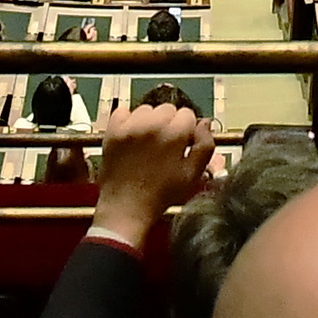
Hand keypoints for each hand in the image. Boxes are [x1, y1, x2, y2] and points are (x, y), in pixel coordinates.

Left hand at [88, 96, 214, 248]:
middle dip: (170, 124)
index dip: (187, 131)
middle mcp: (152, 125)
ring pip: (147, 110)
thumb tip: (205, 124)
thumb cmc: (160, 195)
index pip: (188, 114)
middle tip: (166, 146)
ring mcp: (130, 126)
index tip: (182, 144)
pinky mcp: (113, 131)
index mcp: (174, 134)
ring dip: (150, 122)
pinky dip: (128, 120)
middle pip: (168, 109)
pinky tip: (133, 137)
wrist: (126, 208)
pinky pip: (123, 111)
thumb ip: (205, 146)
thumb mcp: (192, 175)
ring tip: (149, 144)